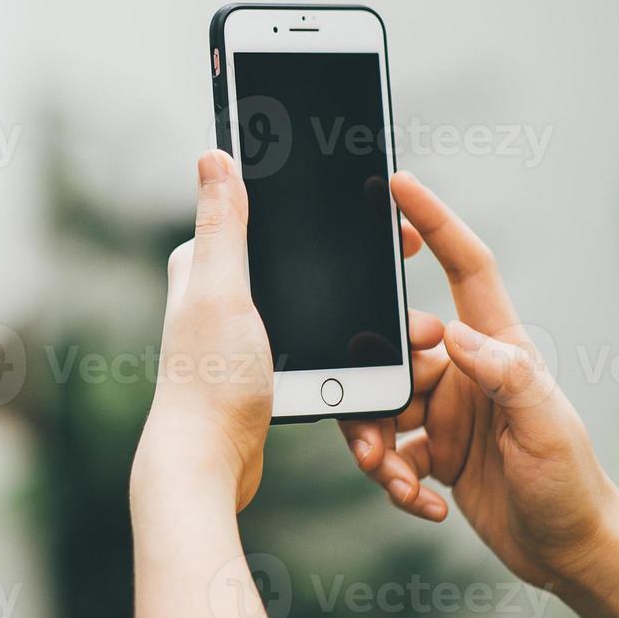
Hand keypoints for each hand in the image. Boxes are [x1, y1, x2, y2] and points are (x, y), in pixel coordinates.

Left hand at [134, 151, 426, 510]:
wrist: (206, 464)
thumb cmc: (209, 380)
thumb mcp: (221, 291)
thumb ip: (224, 225)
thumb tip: (214, 153)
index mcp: (207, 262)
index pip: (275, 217)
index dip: (332, 213)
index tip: (387, 221)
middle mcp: (221, 292)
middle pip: (306, 262)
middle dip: (358, 268)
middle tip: (408, 279)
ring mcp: (243, 331)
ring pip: (318, 307)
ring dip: (362, 317)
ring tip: (412, 333)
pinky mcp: (261, 367)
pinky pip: (317, 346)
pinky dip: (348, 353)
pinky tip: (382, 362)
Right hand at [339, 172, 618, 589]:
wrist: (571, 553)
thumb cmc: (572, 484)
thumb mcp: (546, 427)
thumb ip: (507, 375)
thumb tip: (454, 333)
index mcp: (498, 347)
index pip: (465, 267)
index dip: (434, 221)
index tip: (400, 185)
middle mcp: (466, 371)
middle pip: (395, 347)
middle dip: (374, 385)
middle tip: (379, 431)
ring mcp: (448, 411)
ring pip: (381, 402)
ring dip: (375, 442)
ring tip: (392, 477)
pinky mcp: (433, 451)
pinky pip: (390, 450)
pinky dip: (394, 479)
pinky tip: (422, 502)